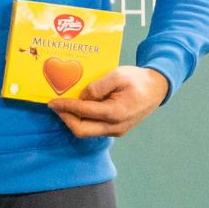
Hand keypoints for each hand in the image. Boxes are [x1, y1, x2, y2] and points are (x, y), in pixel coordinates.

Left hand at [49, 66, 168, 137]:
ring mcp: (117, 131)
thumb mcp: (117, 75)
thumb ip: (97, 87)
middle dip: (65, 118)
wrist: (157, 88)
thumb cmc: (137, 79)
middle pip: (81, 130)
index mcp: (116, 112)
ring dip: (73, 120)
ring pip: (87, 132)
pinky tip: (78, 108)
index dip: (65, 107)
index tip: (51, 102)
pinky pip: (94, 129)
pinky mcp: (116, 130)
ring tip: (64, 106)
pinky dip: (82, 120)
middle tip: (56, 105)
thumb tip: (81, 98)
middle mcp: (116, 126)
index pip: (83, 112)